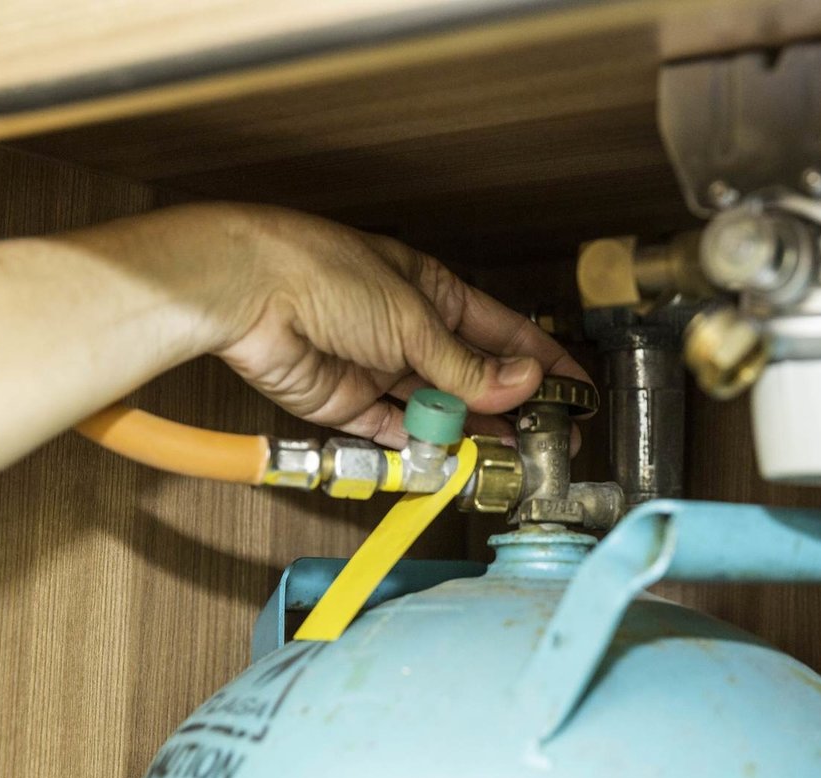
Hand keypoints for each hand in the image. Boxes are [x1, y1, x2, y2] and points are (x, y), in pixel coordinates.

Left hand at [211, 206, 589, 448]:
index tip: (573, 391)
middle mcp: (410, 331)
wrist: (246, 293)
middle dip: (514, 408)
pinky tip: (455, 461)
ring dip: (473, 434)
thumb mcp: (413, 318)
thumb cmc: (323, 273)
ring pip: (440, 411)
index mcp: (434, 292)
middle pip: (475, 377)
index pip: (503, 331)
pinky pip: (397, 434)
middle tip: (550, 439)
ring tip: (512, 458)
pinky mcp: (349, 405)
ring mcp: (380, 369)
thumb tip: (522, 384)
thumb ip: (467, 365)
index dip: (541, 361)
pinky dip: (425, 450)